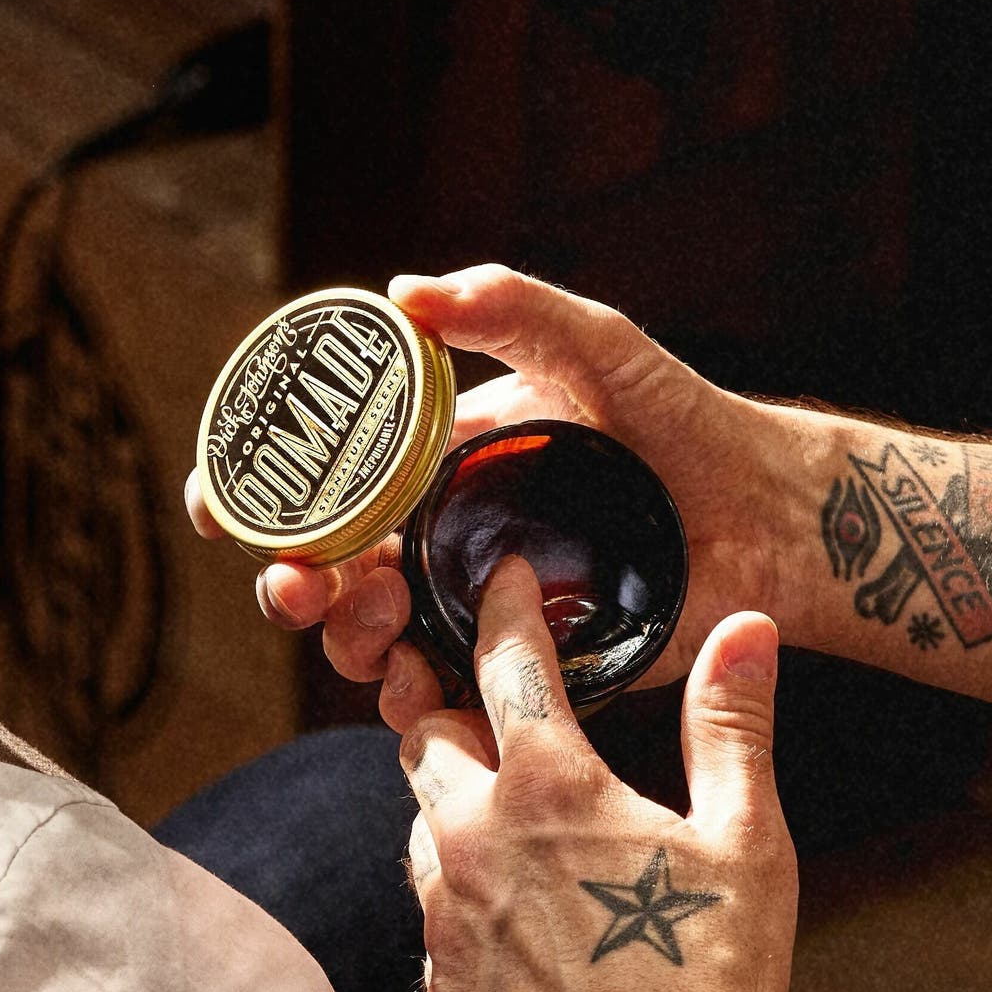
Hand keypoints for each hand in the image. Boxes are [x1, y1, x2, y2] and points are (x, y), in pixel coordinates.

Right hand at [185, 266, 798, 728]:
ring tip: (371, 623)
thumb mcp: (596, 346)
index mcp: (441, 461)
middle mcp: (445, 535)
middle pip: (329, 569)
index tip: (220, 506)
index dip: (260, 494)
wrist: (770, 513)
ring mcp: (481, 607)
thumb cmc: (686, 418)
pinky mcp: (528, 670)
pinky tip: (416, 686)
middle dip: (288, 582)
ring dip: (344, 638)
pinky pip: (447, 697)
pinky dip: (413, 700)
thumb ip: (511, 307)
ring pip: (372, 637)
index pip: (327, 481)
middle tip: (294, 585)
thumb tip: (403, 291)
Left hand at [403, 556, 797, 991]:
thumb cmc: (722, 974)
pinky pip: (434, 922)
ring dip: (458, 813)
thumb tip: (748, 626)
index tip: (507, 579)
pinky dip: (466, 904)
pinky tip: (523, 923)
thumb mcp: (744, 836)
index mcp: (547, 787)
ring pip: (421, 831)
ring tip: (520, 827)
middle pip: (428, 740)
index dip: (506, 609)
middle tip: (507, 721)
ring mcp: (443, 924)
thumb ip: (732, 723)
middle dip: (461, 717)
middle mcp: (472, 842)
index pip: (505, 662)